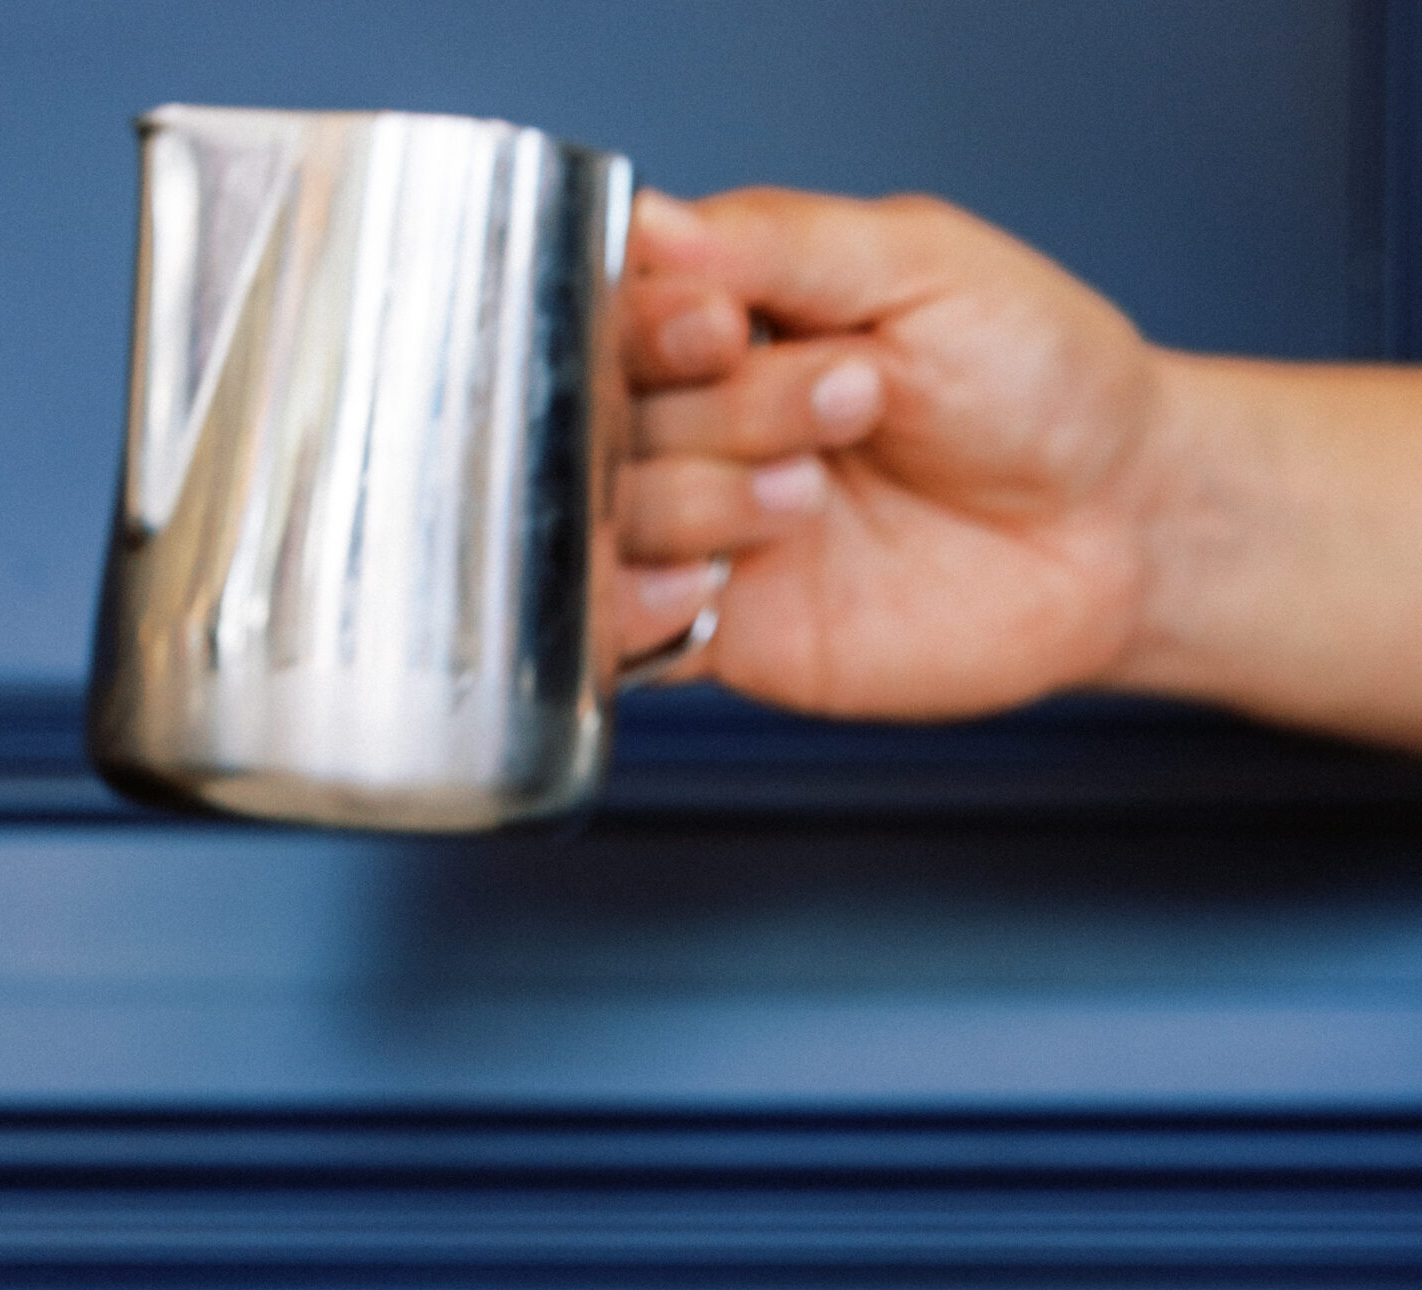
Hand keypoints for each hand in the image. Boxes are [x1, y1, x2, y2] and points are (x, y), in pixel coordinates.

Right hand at [616, 187, 1165, 718]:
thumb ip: (783, 244)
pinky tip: (706, 583)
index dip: (650, 323)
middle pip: (612, 411)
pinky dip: (639, 607)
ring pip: (617, 512)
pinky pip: (624, 630)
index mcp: (736, 316)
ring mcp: (710, 528)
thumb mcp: (924, 267)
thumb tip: (655, 221)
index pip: (619, 308)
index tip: (727, 328)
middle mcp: (705, 421)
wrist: (1114, 527)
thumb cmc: (1040, 384)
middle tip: (849, 403)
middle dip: (722, 408)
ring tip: (814, 495)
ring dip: (705, 495)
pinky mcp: (727, 633)